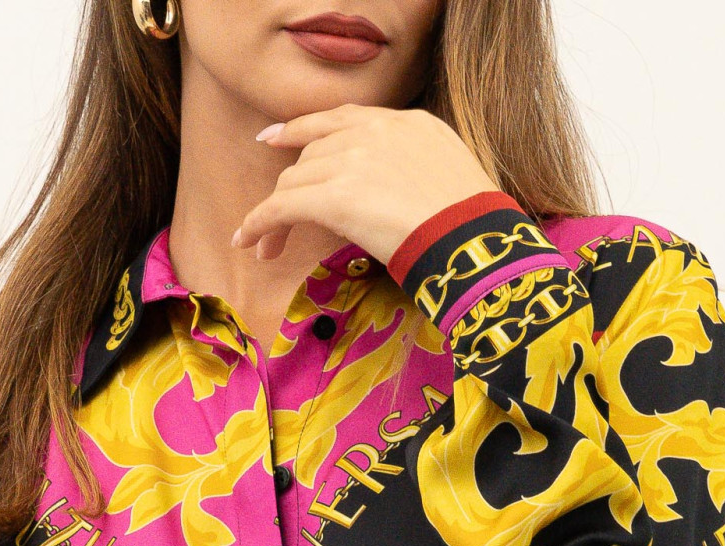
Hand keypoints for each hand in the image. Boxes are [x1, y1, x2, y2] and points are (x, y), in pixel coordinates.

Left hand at [231, 103, 500, 264]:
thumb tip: (385, 198)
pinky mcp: (334, 195)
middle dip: (290, 186)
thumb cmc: (471, 228)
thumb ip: (412, 172)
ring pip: (294, 181)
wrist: (475, 241)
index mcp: (407, 123)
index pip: (342, 119)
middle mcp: (375, 132)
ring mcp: (353, 160)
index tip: (277, 138)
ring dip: (274, 214)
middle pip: (313, 154)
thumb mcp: (448, 179)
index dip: (303, 129)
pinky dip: (260, 223)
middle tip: (273, 220)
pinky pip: (282, 206)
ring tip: (263, 245)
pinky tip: (249, 241)